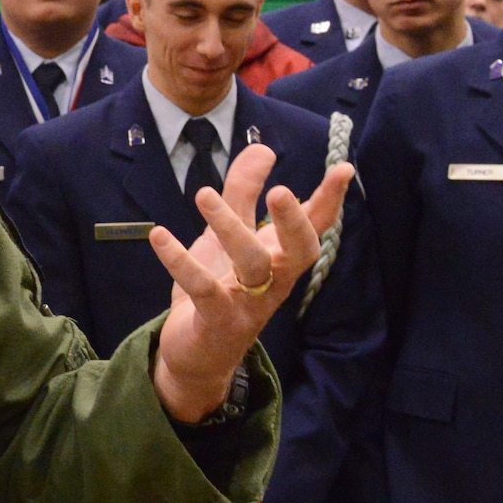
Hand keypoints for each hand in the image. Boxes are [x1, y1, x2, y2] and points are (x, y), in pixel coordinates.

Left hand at [149, 145, 352, 422]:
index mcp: (280, 259)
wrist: (197, 353)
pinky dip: (180, 262)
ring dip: (229, 228)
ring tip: (204, 194)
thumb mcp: (229, 235)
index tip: (343, 168)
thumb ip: (243, 193)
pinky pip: (202, 288)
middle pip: (296, 252)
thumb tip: (264, 149)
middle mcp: (273, 281)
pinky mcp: (216, 321)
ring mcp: (248, 304)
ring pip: (251, 265)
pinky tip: (160, 235)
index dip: (329, 201)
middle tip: (281, 190)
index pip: (313, 228)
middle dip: (291, 222)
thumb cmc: (220, 288)